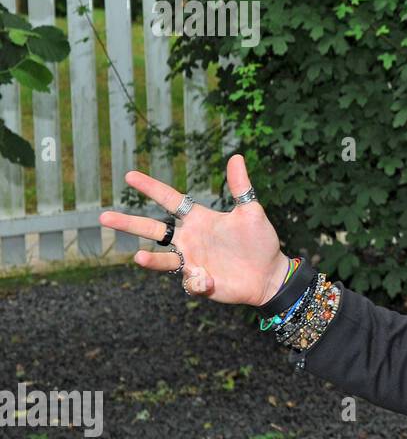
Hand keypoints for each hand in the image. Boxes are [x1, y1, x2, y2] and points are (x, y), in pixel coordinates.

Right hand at [99, 154, 289, 306]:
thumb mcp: (251, 212)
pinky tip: (209, 279)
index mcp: (199, 219)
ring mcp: (192, 261)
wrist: (271, 273)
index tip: (129, 176)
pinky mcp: (200, 281)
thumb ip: (241, 187)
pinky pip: (191, 282)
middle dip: (128, 224)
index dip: (151, 188)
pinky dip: (197, 281)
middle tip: (103, 216)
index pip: (170, 200)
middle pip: (153, 230)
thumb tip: (236, 157)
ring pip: (162, 260)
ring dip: (150, 260)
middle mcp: (189, 239)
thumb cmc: (260, 241)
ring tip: (138, 258)